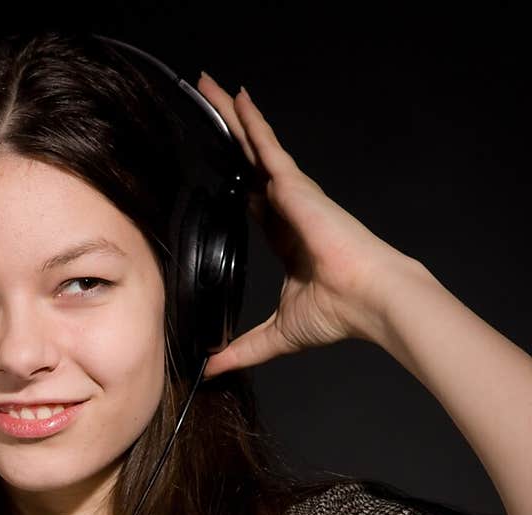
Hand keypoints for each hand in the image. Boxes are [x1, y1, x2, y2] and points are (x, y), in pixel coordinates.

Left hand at [196, 74, 412, 376]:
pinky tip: (235, 98)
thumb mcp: (275, 336)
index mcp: (287, 239)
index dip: (235, 185)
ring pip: (255, 148)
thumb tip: (212, 370)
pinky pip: (267, 147)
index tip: (217, 169)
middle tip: (205, 105)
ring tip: (210, 85)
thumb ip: (242, 350)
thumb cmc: (338, 313)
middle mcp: (289, 210)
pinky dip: (252, 123)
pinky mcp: (297, 187)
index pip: (252, 205)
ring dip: (233, 118)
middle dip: (228, 138)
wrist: (368, 300)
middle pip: (250, 166)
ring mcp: (294, 195)